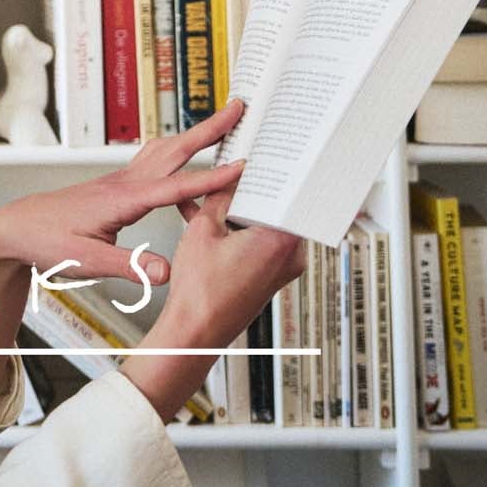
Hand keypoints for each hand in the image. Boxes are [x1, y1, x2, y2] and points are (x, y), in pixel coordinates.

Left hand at [0, 101, 248, 287]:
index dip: (210, 179)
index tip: (241, 167)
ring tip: (223, 122)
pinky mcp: (118, 185)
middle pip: (174, 150)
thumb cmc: (47, 242)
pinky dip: (178, 152)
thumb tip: (169, 272)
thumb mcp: (87, 261)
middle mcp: (124, 182)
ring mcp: (121, 180)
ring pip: (164, 150)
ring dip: (195, 135)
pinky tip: (187, 157)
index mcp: (122, 200)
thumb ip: (130, 267)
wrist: (17, 227)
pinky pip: (155, 162)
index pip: (174, 187)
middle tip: (239, 109)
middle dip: (209, 130)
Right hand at [119, 188, 305, 424]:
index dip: (274, 168)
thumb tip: (229, 175)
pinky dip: (240, 229)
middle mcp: (292, 256)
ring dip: (242, 208)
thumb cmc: (201, 292)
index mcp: (282, 240)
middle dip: (254, 187)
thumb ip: (220, 195)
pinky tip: (213, 219)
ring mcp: (283, 268)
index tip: (267, 154)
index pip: (289, 190)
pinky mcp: (271, 276)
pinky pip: (260, 241)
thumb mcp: (204, 228)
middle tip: (239, 168)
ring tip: (216, 196)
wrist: (194, 332)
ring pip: (267, 222)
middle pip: (278, 206)